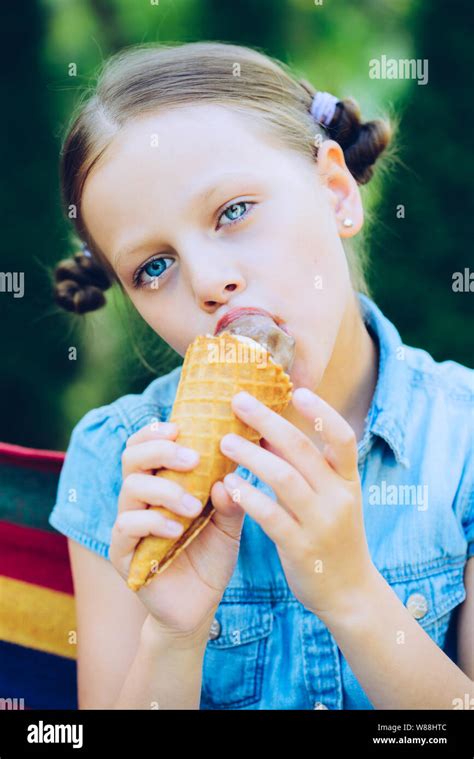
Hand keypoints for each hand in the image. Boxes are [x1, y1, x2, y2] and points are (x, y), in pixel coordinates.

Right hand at [109, 420, 244, 642]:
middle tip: (193, 458)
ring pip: (130, 489)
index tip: (182, 428)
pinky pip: (127, 526)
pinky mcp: (122, 553)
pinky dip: (153, 522)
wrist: (199, 607)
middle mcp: (140, 499)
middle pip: (132, 458)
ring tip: (194, 505)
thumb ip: (230, 500)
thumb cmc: (210, 557)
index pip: (146, 445)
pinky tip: (177, 530)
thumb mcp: (229, 525)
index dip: (157, 432)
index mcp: (161, 483)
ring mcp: (128, 525)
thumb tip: (228, 476)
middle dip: (160, 451)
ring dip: (164, 490)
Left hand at [219, 388, 376, 620]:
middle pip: (301, 449)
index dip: (321, 413)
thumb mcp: (331, 498)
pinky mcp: (300, 547)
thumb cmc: (334, 537)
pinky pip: (270, 515)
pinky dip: (247, 496)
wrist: (349, 593)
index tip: (297, 390)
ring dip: (250, 455)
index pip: (342, 438)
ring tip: (224, 440)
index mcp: (349, 481)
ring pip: (282, 478)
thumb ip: (307, 468)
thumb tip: (271, 431)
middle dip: (267, 420)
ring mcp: (321, 523)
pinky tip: (228, 484)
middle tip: (238, 400)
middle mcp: (339, 497)